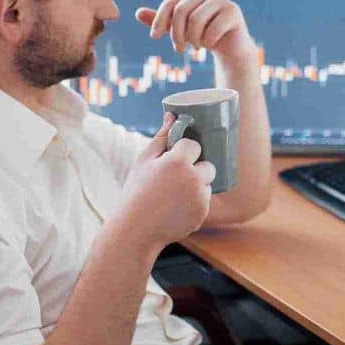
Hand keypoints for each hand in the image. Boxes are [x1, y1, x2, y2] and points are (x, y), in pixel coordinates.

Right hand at [117, 113, 216, 246]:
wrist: (136, 230)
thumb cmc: (137, 191)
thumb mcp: (144, 161)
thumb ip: (161, 137)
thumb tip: (172, 115)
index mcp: (178, 162)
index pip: (194, 145)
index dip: (184, 151)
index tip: (173, 159)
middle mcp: (193, 179)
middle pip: (208, 165)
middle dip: (196, 169)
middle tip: (176, 177)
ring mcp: (200, 198)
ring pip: (207, 184)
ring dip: (197, 185)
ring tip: (174, 194)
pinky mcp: (203, 213)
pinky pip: (205, 201)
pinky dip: (195, 202)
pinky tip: (177, 207)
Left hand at [134, 0, 255, 64]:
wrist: (230, 46)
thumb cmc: (202, 34)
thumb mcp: (179, 28)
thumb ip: (161, 20)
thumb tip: (137, 13)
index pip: (170, 3)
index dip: (159, 20)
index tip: (154, 38)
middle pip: (182, 11)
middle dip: (177, 33)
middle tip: (178, 49)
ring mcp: (221, 0)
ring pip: (196, 19)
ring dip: (193, 39)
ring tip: (195, 47)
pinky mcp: (233, 11)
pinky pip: (213, 29)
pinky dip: (207, 41)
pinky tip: (208, 45)